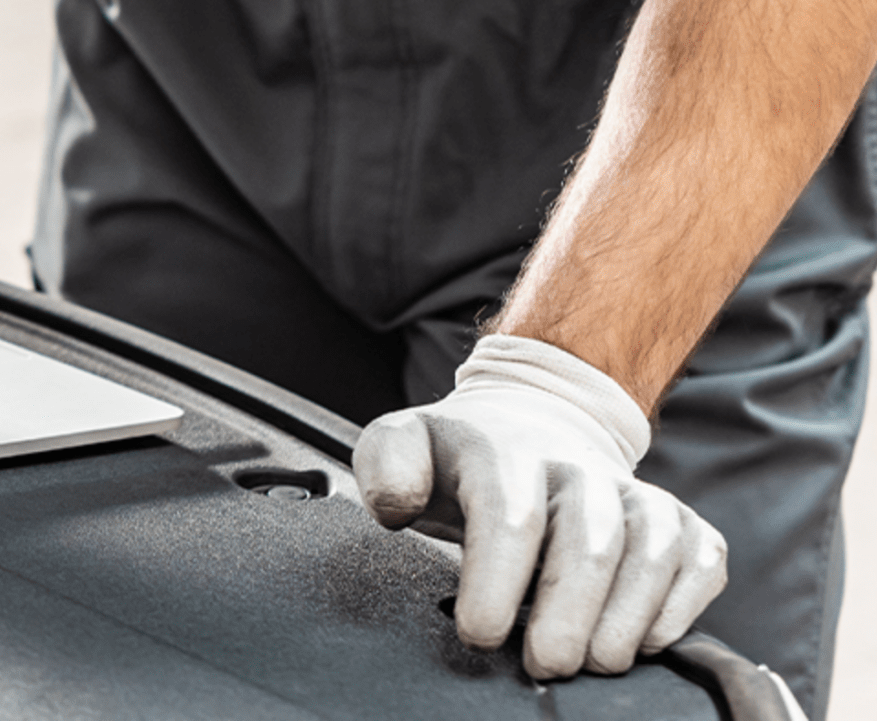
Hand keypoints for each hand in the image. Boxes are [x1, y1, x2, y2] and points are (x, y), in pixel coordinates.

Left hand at [355, 335, 726, 678]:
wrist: (532, 423)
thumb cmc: (463, 457)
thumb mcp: (402, 444)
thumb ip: (387, 466)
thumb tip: (397, 505)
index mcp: (506, 453)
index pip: (510, 516)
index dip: (498, 581)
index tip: (479, 633)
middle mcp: (579, 470)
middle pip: (590, 542)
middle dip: (569, 613)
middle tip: (544, 665)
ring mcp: (635, 493)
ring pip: (653, 552)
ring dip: (628, 618)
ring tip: (595, 663)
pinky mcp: (679, 521)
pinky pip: (700, 561)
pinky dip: (680, 606)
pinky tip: (645, 642)